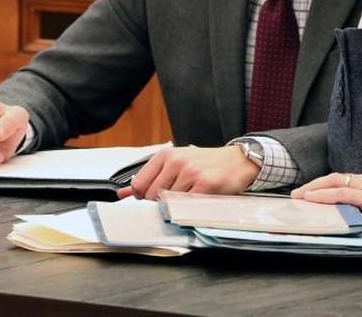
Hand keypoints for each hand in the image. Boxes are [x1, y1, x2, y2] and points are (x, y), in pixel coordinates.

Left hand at [116, 145, 260, 199]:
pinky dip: (190, 206)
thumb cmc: (207, 163)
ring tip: (193, 191)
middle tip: (179, 193)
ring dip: (179, 203)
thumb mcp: (177, 163)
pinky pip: (186, 205)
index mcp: (167, 154)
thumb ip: (150, 177)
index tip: (154, 195)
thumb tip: (123, 193)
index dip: (144, 195)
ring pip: (168, 202)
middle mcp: (177, 161)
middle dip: (162, 201)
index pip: (139, 184)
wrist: (237, 161)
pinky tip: (200, 196)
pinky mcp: (205, 185)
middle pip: (151, 196)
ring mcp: (191, 173)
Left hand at [293, 169, 361, 234]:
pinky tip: (312, 201)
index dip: (330, 186)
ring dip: (314, 190)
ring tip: (299, 198)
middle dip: (316, 185)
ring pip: (335, 183)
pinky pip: (342, 194)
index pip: (348, 180)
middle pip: (337, 177)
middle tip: (299, 193)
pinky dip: (324, 196)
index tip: (317, 192)